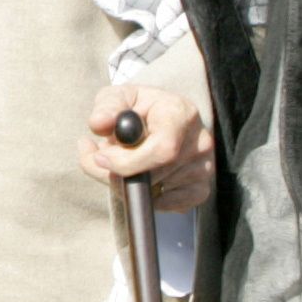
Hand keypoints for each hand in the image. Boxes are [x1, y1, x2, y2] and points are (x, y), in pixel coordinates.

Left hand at [78, 84, 213, 212]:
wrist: (156, 118)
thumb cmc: (134, 108)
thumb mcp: (117, 97)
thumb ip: (106, 108)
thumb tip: (99, 123)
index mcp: (181, 113)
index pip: (163, 149)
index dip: (128, 160)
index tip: (100, 157)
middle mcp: (200, 142)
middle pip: (156, 173)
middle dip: (117, 174)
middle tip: (97, 161)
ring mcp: (203, 168)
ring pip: (157, 191)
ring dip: (126, 183)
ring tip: (119, 160)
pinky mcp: (200, 189)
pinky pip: (167, 204)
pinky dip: (143, 196)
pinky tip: (136, 175)